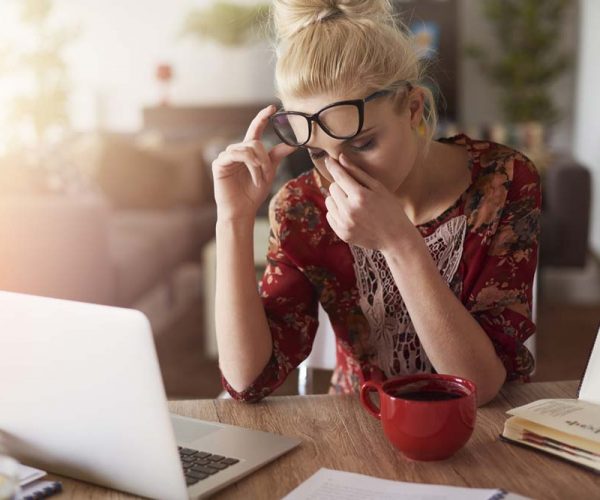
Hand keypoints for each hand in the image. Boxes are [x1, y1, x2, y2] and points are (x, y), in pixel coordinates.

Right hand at [212, 105, 296, 221]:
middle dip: (265, 158)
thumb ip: (277, 156)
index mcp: (248, 151)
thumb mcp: (269, 172)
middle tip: (268, 174)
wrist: (242, 210)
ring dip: (259, 164)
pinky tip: (253, 178)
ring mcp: (226, 156)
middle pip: (255, 142)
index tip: (272, 107)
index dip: (262, 117)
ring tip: (260, 179)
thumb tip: (293, 144)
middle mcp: (237, 151)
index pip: (255, 129)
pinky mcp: (219, 163)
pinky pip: (237, 155)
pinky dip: (250, 166)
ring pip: (248, 148)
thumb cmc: (253, 193)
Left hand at [324, 154, 415, 250]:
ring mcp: (344, 223)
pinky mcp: (341, 233)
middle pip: (332, 187)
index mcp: (360, 196)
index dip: (333, 166)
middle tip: (355, 191)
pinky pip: (329, 215)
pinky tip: (351, 214)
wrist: (396, 238)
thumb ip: (358, 173)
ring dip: (337, 199)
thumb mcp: (378, 188)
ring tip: (353, 203)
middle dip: (341, 185)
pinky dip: (337, 212)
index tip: (328, 159)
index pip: (339, 176)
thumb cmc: (391, 209)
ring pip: (329, 201)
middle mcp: (349, 210)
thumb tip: (341, 158)